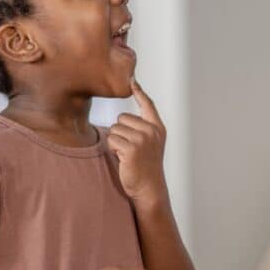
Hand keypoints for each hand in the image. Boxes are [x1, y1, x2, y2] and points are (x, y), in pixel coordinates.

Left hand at [108, 78, 168, 207]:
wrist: (149, 188)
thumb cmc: (145, 167)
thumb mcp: (149, 144)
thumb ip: (141, 129)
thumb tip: (122, 119)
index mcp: (157, 128)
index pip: (148, 105)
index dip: (140, 92)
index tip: (132, 81)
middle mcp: (152, 131)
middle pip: (122, 118)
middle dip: (120, 133)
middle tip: (130, 150)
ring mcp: (142, 139)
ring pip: (115, 129)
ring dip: (116, 142)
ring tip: (127, 155)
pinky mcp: (131, 148)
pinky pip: (111, 140)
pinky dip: (113, 149)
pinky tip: (123, 159)